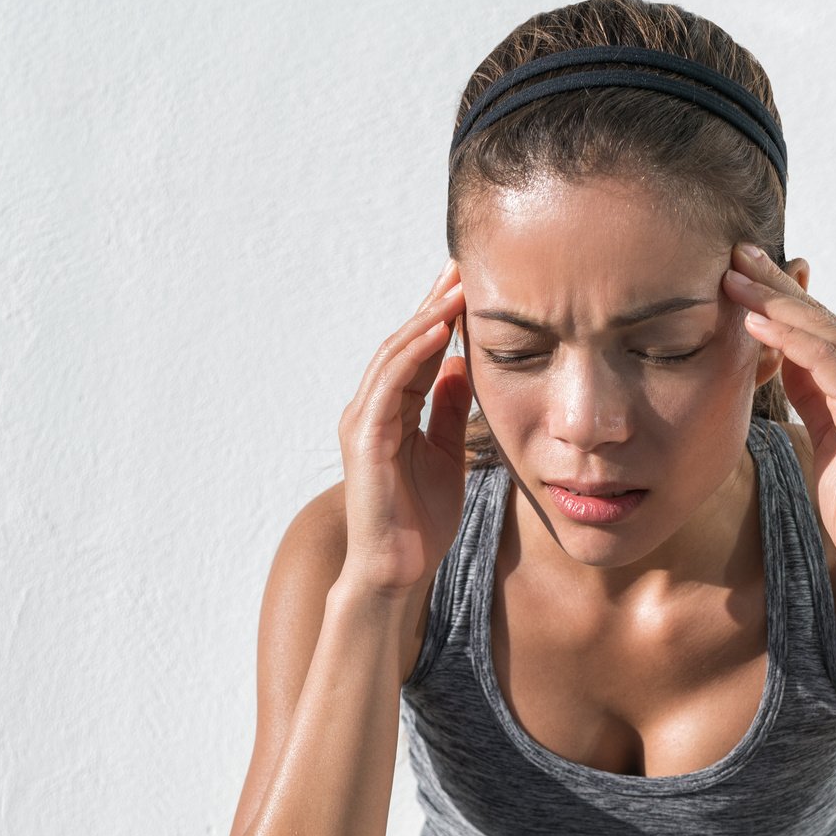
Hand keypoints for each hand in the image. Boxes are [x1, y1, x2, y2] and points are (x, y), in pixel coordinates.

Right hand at [337, 256, 472, 595]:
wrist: (397, 572)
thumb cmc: (420, 523)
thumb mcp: (447, 456)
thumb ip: (450, 412)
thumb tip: (464, 366)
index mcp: (392, 412)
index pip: (418, 352)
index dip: (442, 315)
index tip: (470, 281)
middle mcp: (371, 409)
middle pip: (404, 342)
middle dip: (432, 302)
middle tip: (462, 263)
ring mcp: (365, 422)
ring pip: (394, 356)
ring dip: (426, 317)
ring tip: (456, 285)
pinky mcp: (367, 440)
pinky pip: (390, 385)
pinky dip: (414, 355)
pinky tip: (440, 330)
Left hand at [721, 242, 835, 581]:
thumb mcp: (824, 432)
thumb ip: (810, 393)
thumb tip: (778, 359)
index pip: (819, 323)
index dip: (779, 294)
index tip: (739, 270)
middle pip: (819, 316)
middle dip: (774, 283)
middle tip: (733, 253)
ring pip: (820, 330)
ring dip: (772, 302)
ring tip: (731, 279)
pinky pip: (824, 361)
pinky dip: (789, 338)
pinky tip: (754, 322)